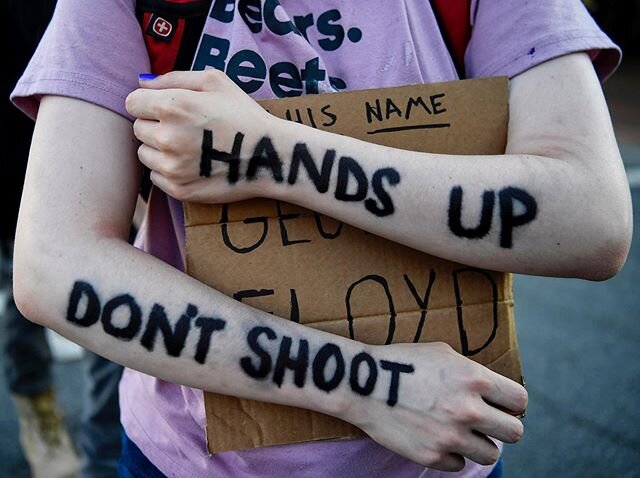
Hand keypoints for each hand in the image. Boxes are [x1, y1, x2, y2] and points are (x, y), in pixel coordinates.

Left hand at [125, 70, 276, 202]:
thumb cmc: (243, 115)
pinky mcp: (178, 189)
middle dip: (156, 127)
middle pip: (138, 129)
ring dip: (159, 150)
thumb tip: (141, 83)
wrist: (269, 156)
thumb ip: (173, 77)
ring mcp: (171, 167)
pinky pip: (155, 178)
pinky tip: (192, 165)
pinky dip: (169, 171)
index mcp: (172, 105)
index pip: (132, 103)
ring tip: (189, 148)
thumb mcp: (215, 81)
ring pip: (145, 154)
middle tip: (186, 130)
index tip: (167, 110)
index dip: (149, 104)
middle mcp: (166, 137)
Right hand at [344, 342, 526, 471]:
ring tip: (459, 431)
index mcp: (474, 379)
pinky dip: (451, 454)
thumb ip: (473, 373)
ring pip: (491, 454)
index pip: (520, 401)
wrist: (363, 384)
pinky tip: (436, 437)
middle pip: (515, 433)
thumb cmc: (401, 362)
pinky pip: (459, 464)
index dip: (511, 403)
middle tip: (485, 421)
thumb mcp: (442, 353)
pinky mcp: (433, 456)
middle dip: (502, 426)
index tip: (501, 404)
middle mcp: (468, 410)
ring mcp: (451, 436)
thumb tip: (494, 392)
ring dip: (478, 443)